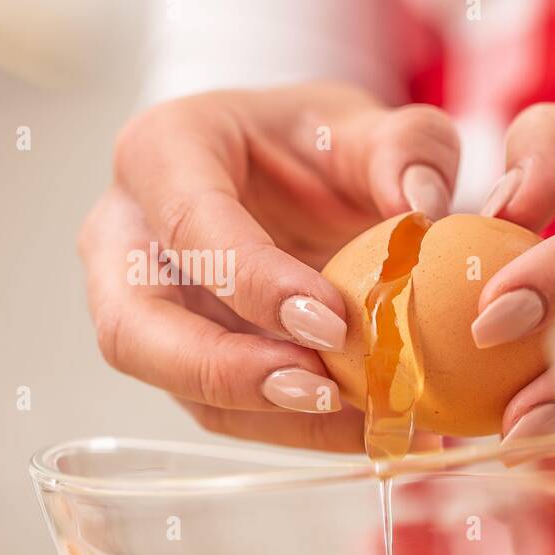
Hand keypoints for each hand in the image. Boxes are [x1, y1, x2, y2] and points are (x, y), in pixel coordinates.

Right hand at [79, 81, 458, 450]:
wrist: (300, 172)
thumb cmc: (317, 142)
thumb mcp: (365, 124)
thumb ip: (406, 148)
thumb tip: (425, 208)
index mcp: (162, 154)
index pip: (190, 224)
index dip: (255, 282)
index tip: (333, 323)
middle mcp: (129, 239)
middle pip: (136, 330)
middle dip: (227, 372)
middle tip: (324, 392)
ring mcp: (148, 310)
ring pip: (182, 388)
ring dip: (274, 417)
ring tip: (372, 421)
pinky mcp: (186, 361)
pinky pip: (231, 412)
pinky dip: (303, 430)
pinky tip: (378, 428)